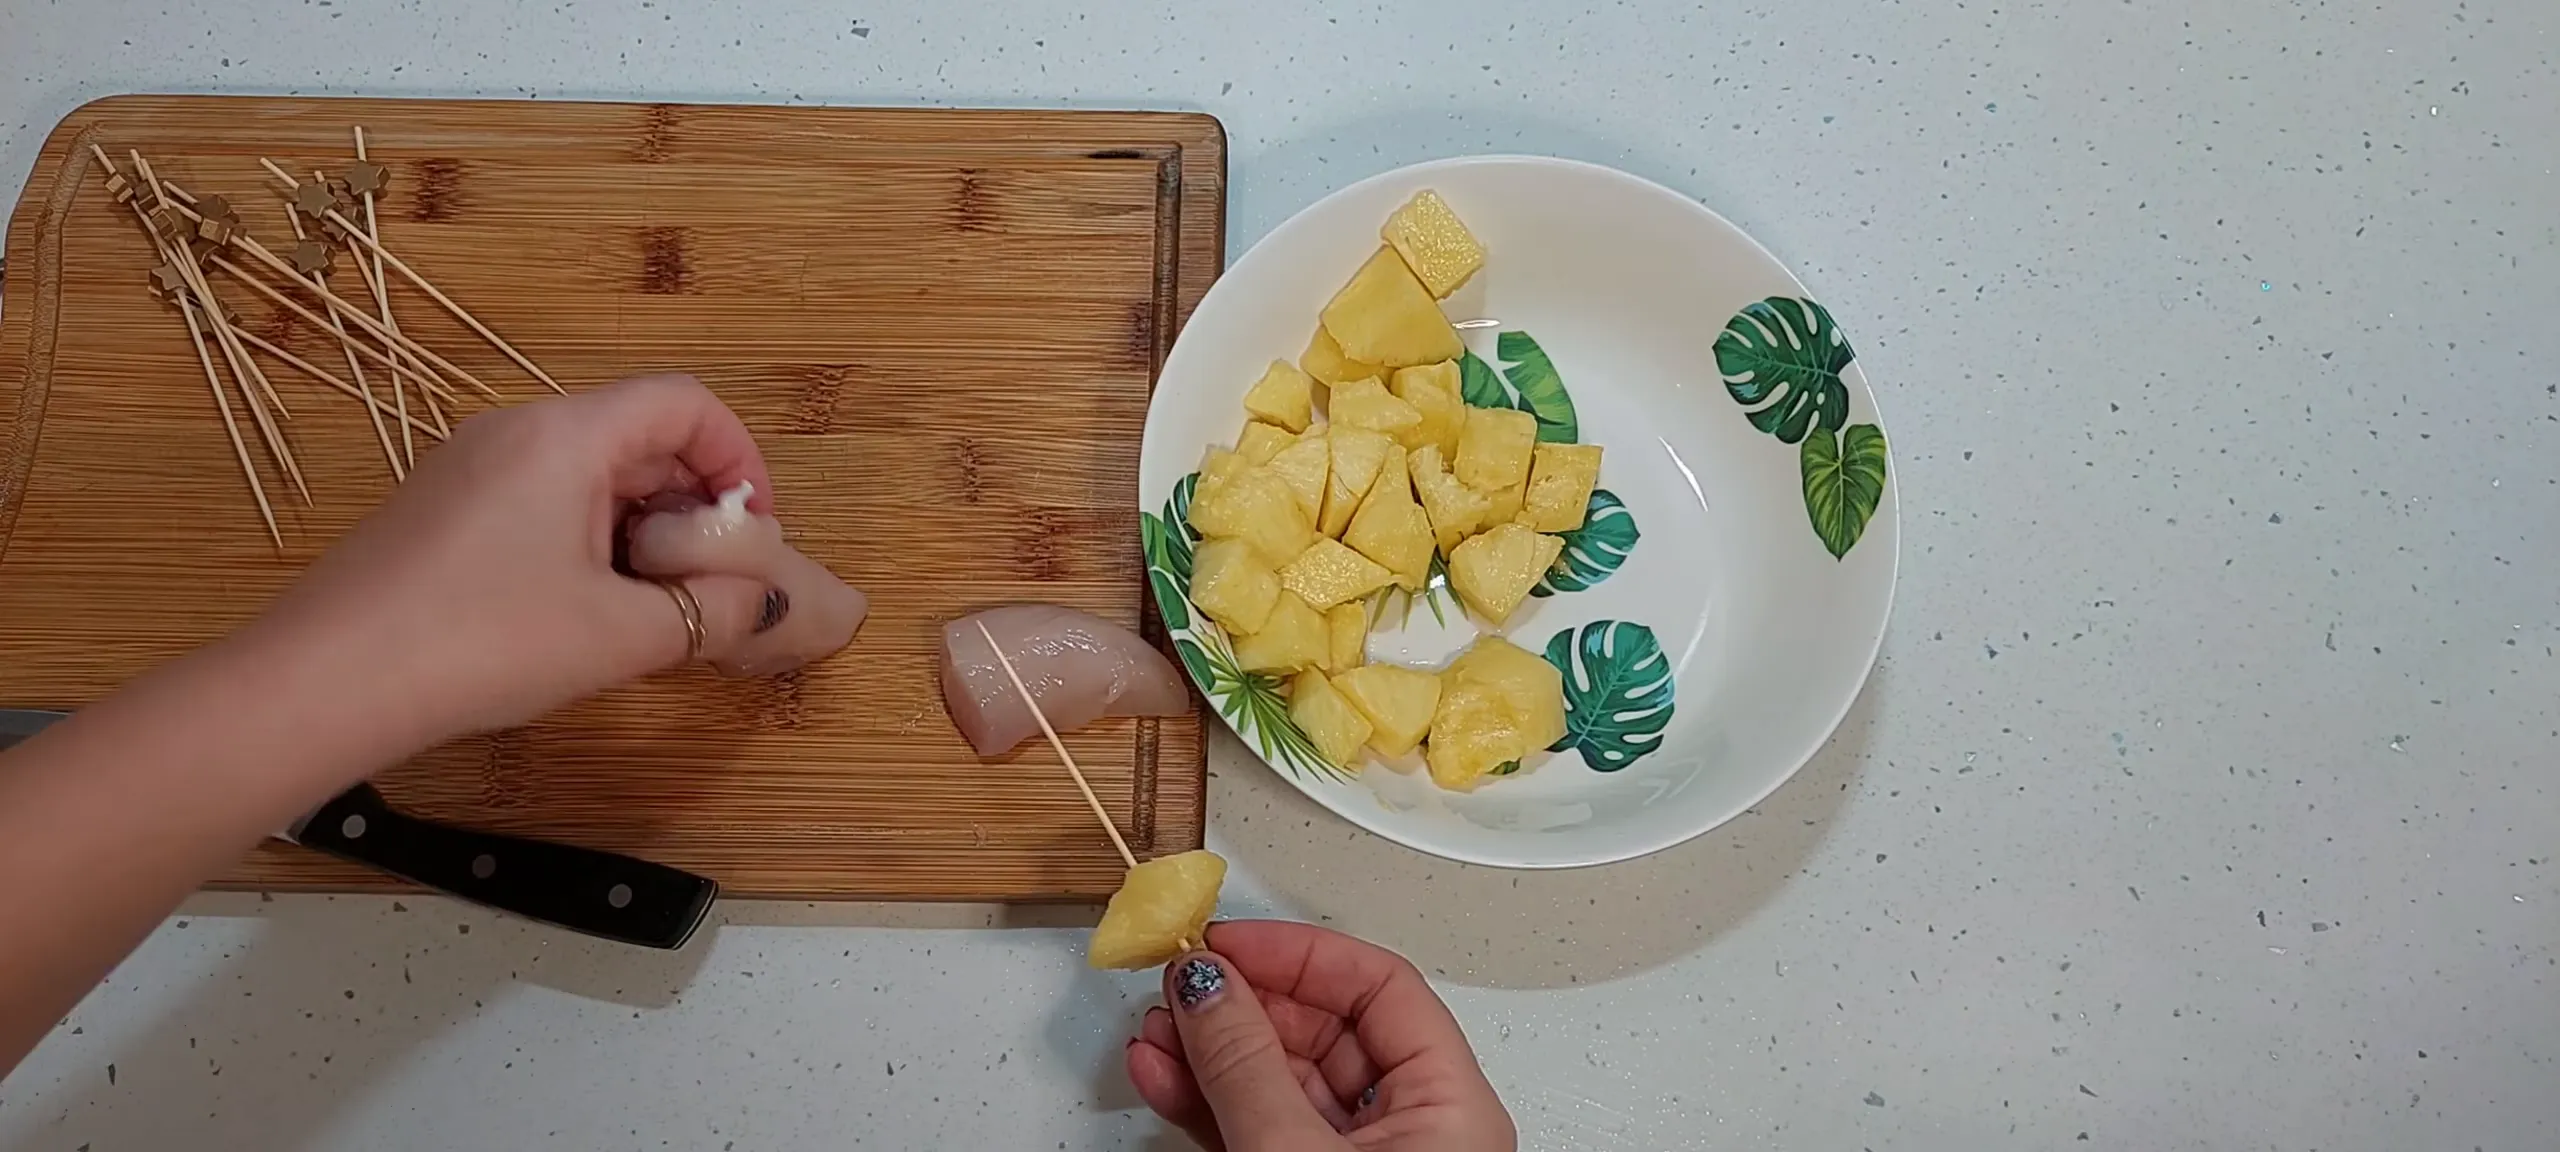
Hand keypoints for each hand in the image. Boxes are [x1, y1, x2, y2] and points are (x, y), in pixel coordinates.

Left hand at [245, 373, 780, 750]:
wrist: (323, 684)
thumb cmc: (478, 644)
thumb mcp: (619, 635)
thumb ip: (710, 611)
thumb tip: (761, 598)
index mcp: (565, 435)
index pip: (684, 402)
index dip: (740, 459)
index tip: (754, 534)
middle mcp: (514, 431)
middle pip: (638, 436)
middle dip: (695, 505)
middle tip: (714, 584)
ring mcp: (469, 468)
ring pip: (589, 474)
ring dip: (643, 530)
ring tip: (654, 609)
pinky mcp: (440, 511)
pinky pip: (541, 502)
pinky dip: (588, 542)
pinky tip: (583, 615)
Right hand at [1126, 921, 1514, 1151]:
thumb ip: (1246, 1067)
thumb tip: (1206, 983)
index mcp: (1451, 1108)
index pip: (1380, 989)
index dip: (1299, 954)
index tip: (1225, 942)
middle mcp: (1414, 1131)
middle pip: (1325, 1031)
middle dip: (1240, 1003)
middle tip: (1178, 979)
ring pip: (1281, 1083)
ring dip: (1210, 1051)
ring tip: (1154, 1027)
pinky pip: (1259, 1128)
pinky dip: (1209, 1101)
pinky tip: (1162, 1074)